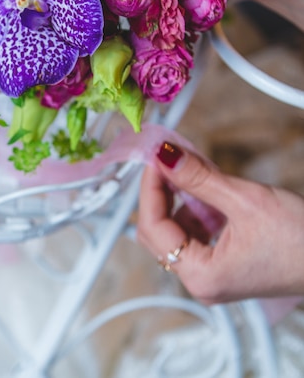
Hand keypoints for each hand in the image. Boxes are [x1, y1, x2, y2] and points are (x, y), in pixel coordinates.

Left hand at [137, 141, 303, 303]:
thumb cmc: (303, 241)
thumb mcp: (244, 200)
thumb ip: (198, 177)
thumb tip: (165, 155)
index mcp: (202, 275)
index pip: (152, 226)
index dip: (150, 187)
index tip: (154, 157)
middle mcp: (201, 281)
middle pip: (158, 230)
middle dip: (162, 191)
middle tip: (167, 159)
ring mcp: (211, 275)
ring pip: (175, 229)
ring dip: (179, 197)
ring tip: (192, 170)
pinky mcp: (223, 264)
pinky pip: (194, 233)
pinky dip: (195, 207)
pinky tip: (206, 189)